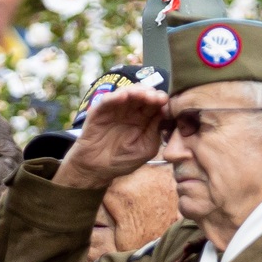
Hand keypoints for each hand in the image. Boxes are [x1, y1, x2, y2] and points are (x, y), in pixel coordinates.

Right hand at [54, 85, 169, 189]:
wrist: (97, 170)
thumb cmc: (123, 160)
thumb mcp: (146, 148)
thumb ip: (155, 131)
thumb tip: (163, 111)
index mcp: (144, 119)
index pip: (154, 103)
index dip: (160, 100)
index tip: (164, 102)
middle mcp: (130, 111)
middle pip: (142, 93)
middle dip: (150, 93)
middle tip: (155, 98)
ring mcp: (114, 110)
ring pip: (126, 92)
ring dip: (135, 91)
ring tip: (142, 95)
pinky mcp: (99, 112)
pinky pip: (107, 100)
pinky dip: (115, 96)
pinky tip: (123, 96)